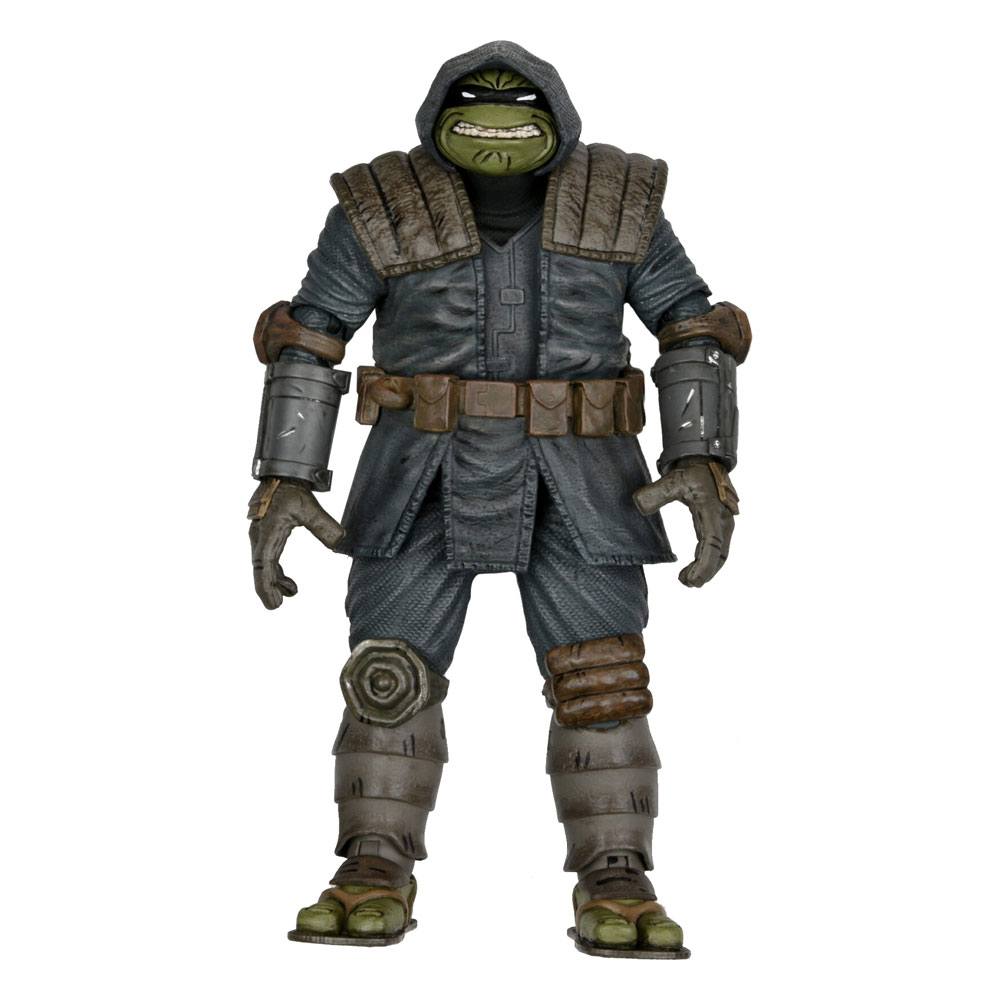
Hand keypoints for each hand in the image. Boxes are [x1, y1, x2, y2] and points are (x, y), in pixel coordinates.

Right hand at [247, 478, 344, 608]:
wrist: (283, 475)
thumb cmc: (291, 489)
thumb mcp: (309, 507)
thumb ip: (325, 526)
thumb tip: (341, 543)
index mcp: (267, 532)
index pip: (263, 565)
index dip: (266, 585)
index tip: (274, 602)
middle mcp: (260, 536)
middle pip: (260, 569)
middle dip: (268, 588)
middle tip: (277, 605)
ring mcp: (261, 537)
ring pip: (264, 566)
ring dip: (275, 581)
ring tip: (292, 593)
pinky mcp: (267, 536)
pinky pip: (269, 560)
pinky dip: (277, 573)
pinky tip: (290, 584)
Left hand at [633, 459, 738, 587]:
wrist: (703, 459)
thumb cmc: (691, 470)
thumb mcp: (673, 479)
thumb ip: (655, 493)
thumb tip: (638, 504)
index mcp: (713, 512)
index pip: (713, 545)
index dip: (704, 566)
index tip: (692, 580)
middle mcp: (722, 520)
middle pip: (720, 555)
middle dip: (706, 572)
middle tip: (688, 584)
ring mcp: (722, 523)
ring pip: (719, 553)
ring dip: (705, 569)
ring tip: (685, 580)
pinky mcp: (716, 524)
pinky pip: (714, 548)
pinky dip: (704, 560)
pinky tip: (691, 568)